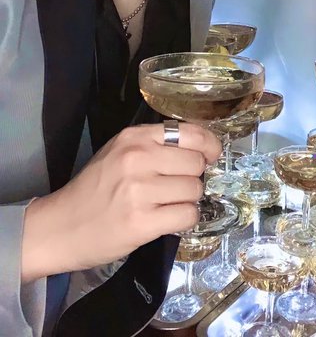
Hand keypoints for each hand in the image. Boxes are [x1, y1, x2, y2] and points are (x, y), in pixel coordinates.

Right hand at [21, 123, 221, 282]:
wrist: (60, 226)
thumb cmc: (94, 188)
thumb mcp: (119, 151)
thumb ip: (155, 145)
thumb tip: (200, 148)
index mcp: (134, 137)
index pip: (191, 133)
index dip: (209, 145)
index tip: (211, 156)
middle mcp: (138, 158)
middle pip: (196, 164)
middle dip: (194, 177)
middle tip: (177, 187)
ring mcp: (139, 191)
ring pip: (195, 191)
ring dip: (189, 200)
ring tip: (168, 204)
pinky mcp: (141, 222)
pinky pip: (187, 216)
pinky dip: (185, 219)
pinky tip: (169, 219)